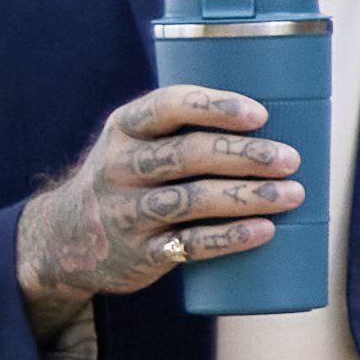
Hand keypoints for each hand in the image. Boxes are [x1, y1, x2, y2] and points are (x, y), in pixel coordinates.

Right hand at [13, 84, 304, 318]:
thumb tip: (279, 124)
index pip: (168, 106)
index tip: (261, 115)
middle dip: (244, 155)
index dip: (215, 107)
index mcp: (125, 128)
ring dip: (247, 196)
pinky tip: (265, 230)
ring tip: (293, 194)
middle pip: (187, 154)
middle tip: (290, 159)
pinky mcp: (140, 253)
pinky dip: (230, 238)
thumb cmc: (129, 179)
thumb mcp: (136, 143)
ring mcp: (127, 212)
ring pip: (192, 200)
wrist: (67, 239)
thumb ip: (185, 131)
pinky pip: (189, 245)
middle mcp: (120, 166)